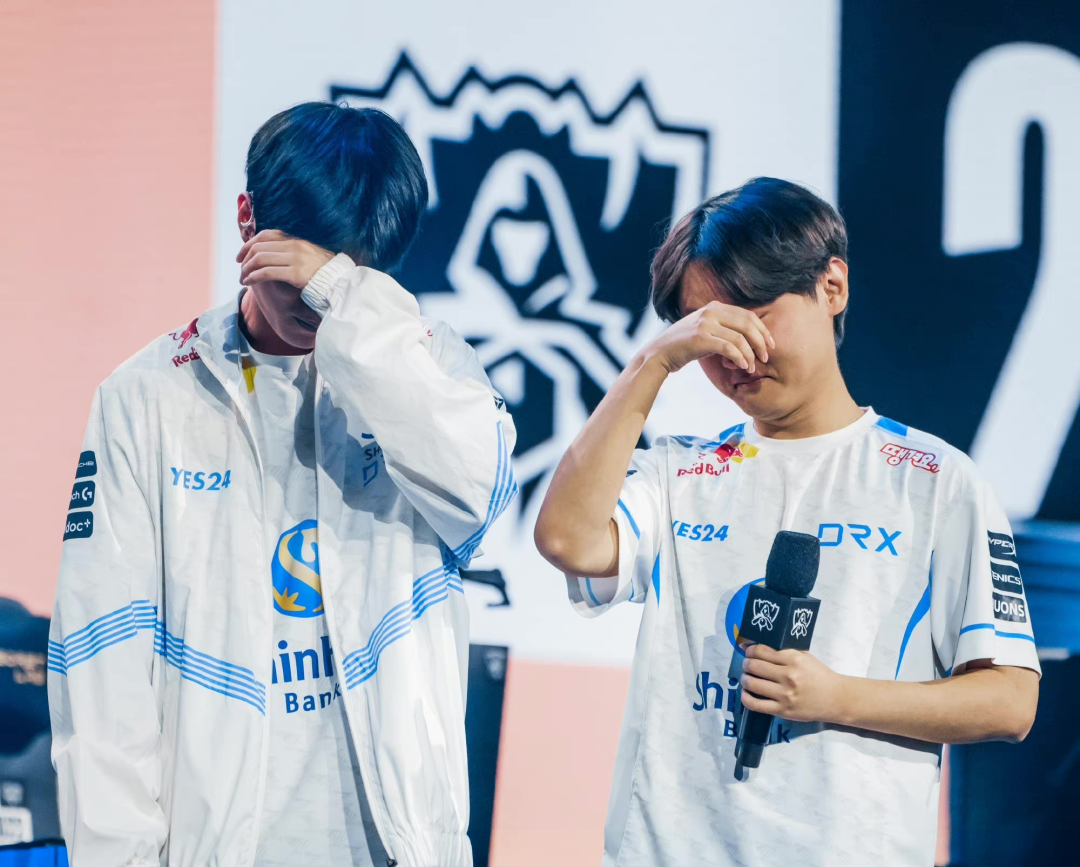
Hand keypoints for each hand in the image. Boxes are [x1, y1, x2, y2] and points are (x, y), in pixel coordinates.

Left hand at [236, 229, 334, 288]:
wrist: (341, 284)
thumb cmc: (326, 274)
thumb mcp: (310, 256)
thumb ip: (294, 252)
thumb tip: (276, 255)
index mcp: (297, 240)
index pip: (267, 235)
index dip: (249, 244)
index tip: (241, 256)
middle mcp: (295, 246)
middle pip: (260, 246)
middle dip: (245, 258)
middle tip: (240, 269)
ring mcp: (296, 259)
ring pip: (260, 259)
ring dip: (247, 269)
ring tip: (243, 279)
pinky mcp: (296, 274)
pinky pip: (267, 273)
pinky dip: (254, 277)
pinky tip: (249, 283)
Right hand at [644, 301, 773, 374]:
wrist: (658, 354)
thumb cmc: (683, 346)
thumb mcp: (704, 330)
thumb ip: (722, 328)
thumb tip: (747, 338)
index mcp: (714, 306)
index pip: (747, 315)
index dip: (762, 329)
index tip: (770, 344)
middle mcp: (711, 311)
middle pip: (748, 323)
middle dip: (761, 341)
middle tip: (766, 356)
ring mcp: (705, 323)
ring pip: (740, 338)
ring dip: (750, 354)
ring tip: (752, 367)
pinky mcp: (701, 338)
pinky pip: (729, 348)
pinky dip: (740, 358)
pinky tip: (743, 366)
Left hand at [740, 644, 847, 723]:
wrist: (836, 698)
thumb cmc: (818, 675)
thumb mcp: (804, 657)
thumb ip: (782, 652)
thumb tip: (754, 647)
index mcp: (793, 659)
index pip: (760, 651)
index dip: (750, 651)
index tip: (749, 653)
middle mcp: (788, 676)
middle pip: (753, 666)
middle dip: (746, 664)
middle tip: (747, 665)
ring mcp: (784, 695)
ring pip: (751, 684)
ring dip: (745, 679)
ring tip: (747, 678)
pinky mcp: (782, 711)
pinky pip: (755, 704)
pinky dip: (745, 697)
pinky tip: (746, 693)